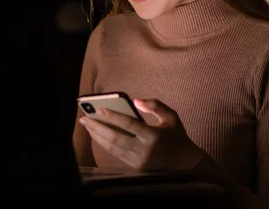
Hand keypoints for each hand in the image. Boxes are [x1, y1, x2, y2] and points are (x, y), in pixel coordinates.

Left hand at [79, 98, 203, 170]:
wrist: (185, 163)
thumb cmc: (176, 136)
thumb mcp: (171, 116)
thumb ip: (155, 105)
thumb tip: (136, 100)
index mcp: (154, 135)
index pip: (128, 124)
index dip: (112, 117)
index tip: (99, 110)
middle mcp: (145, 149)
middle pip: (115, 137)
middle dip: (97, 127)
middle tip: (84, 118)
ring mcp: (139, 160)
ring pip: (113, 147)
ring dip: (98, 136)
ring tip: (88, 126)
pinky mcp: (136, 167)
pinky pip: (116, 154)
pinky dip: (104, 144)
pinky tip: (97, 135)